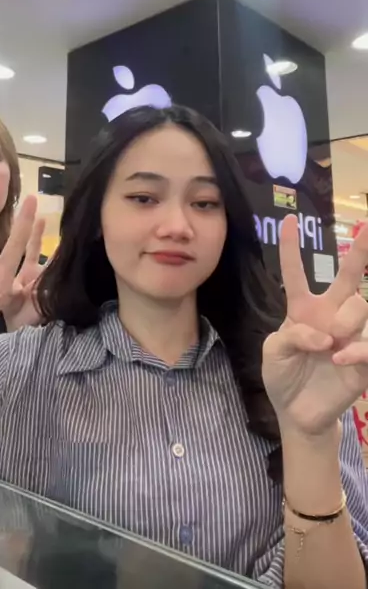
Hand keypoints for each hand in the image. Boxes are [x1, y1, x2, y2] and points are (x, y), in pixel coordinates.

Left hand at [262, 214, 367, 435]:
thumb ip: (292, 335)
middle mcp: (330, 315)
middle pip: (349, 277)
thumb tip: (324, 336)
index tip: (288, 220)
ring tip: (330, 344)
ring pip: (360, 306)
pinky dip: (356, 351)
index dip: (290, 248)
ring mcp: (350, 335)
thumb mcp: (274, 351)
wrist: (297, 413)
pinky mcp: (363, 359)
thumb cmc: (284, 376)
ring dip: (345, 320)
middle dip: (361, 251)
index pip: (296, 273)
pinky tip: (339, 358)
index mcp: (304, 309)